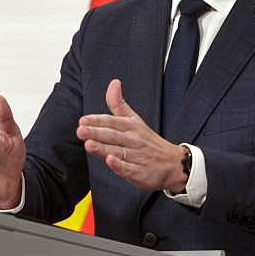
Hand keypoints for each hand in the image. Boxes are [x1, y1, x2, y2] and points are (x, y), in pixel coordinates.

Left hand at [76, 79, 187, 193]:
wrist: (173, 163)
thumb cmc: (148, 141)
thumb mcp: (134, 119)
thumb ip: (118, 104)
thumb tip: (114, 83)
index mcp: (131, 126)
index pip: (112, 121)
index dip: (97, 120)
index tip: (83, 120)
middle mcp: (133, 140)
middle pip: (113, 136)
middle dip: (96, 133)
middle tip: (81, 130)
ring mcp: (137, 157)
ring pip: (118, 151)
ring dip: (103, 148)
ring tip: (89, 144)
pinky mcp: (140, 173)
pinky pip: (129, 169)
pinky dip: (120, 166)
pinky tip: (110, 161)